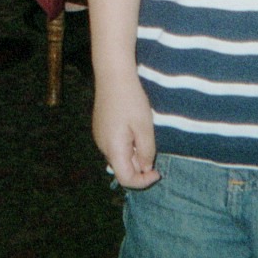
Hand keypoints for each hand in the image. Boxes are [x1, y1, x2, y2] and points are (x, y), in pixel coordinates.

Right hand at [92, 73, 159, 189]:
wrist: (113, 75)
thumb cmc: (131, 100)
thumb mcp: (145, 128)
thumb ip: (147, 152)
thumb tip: (145, 168)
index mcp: (113, 150)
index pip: (126, 179)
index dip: (143, 181)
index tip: (158, 172)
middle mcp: (102, 147)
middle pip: (122, 168)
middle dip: (140, 164)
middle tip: (152, 145)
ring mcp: (99, 137)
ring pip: (119, 156)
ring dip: (134, 153)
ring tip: (143, 132)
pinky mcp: (100, 128)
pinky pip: (115, 145)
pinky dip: (127, 144)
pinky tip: (133, 125)